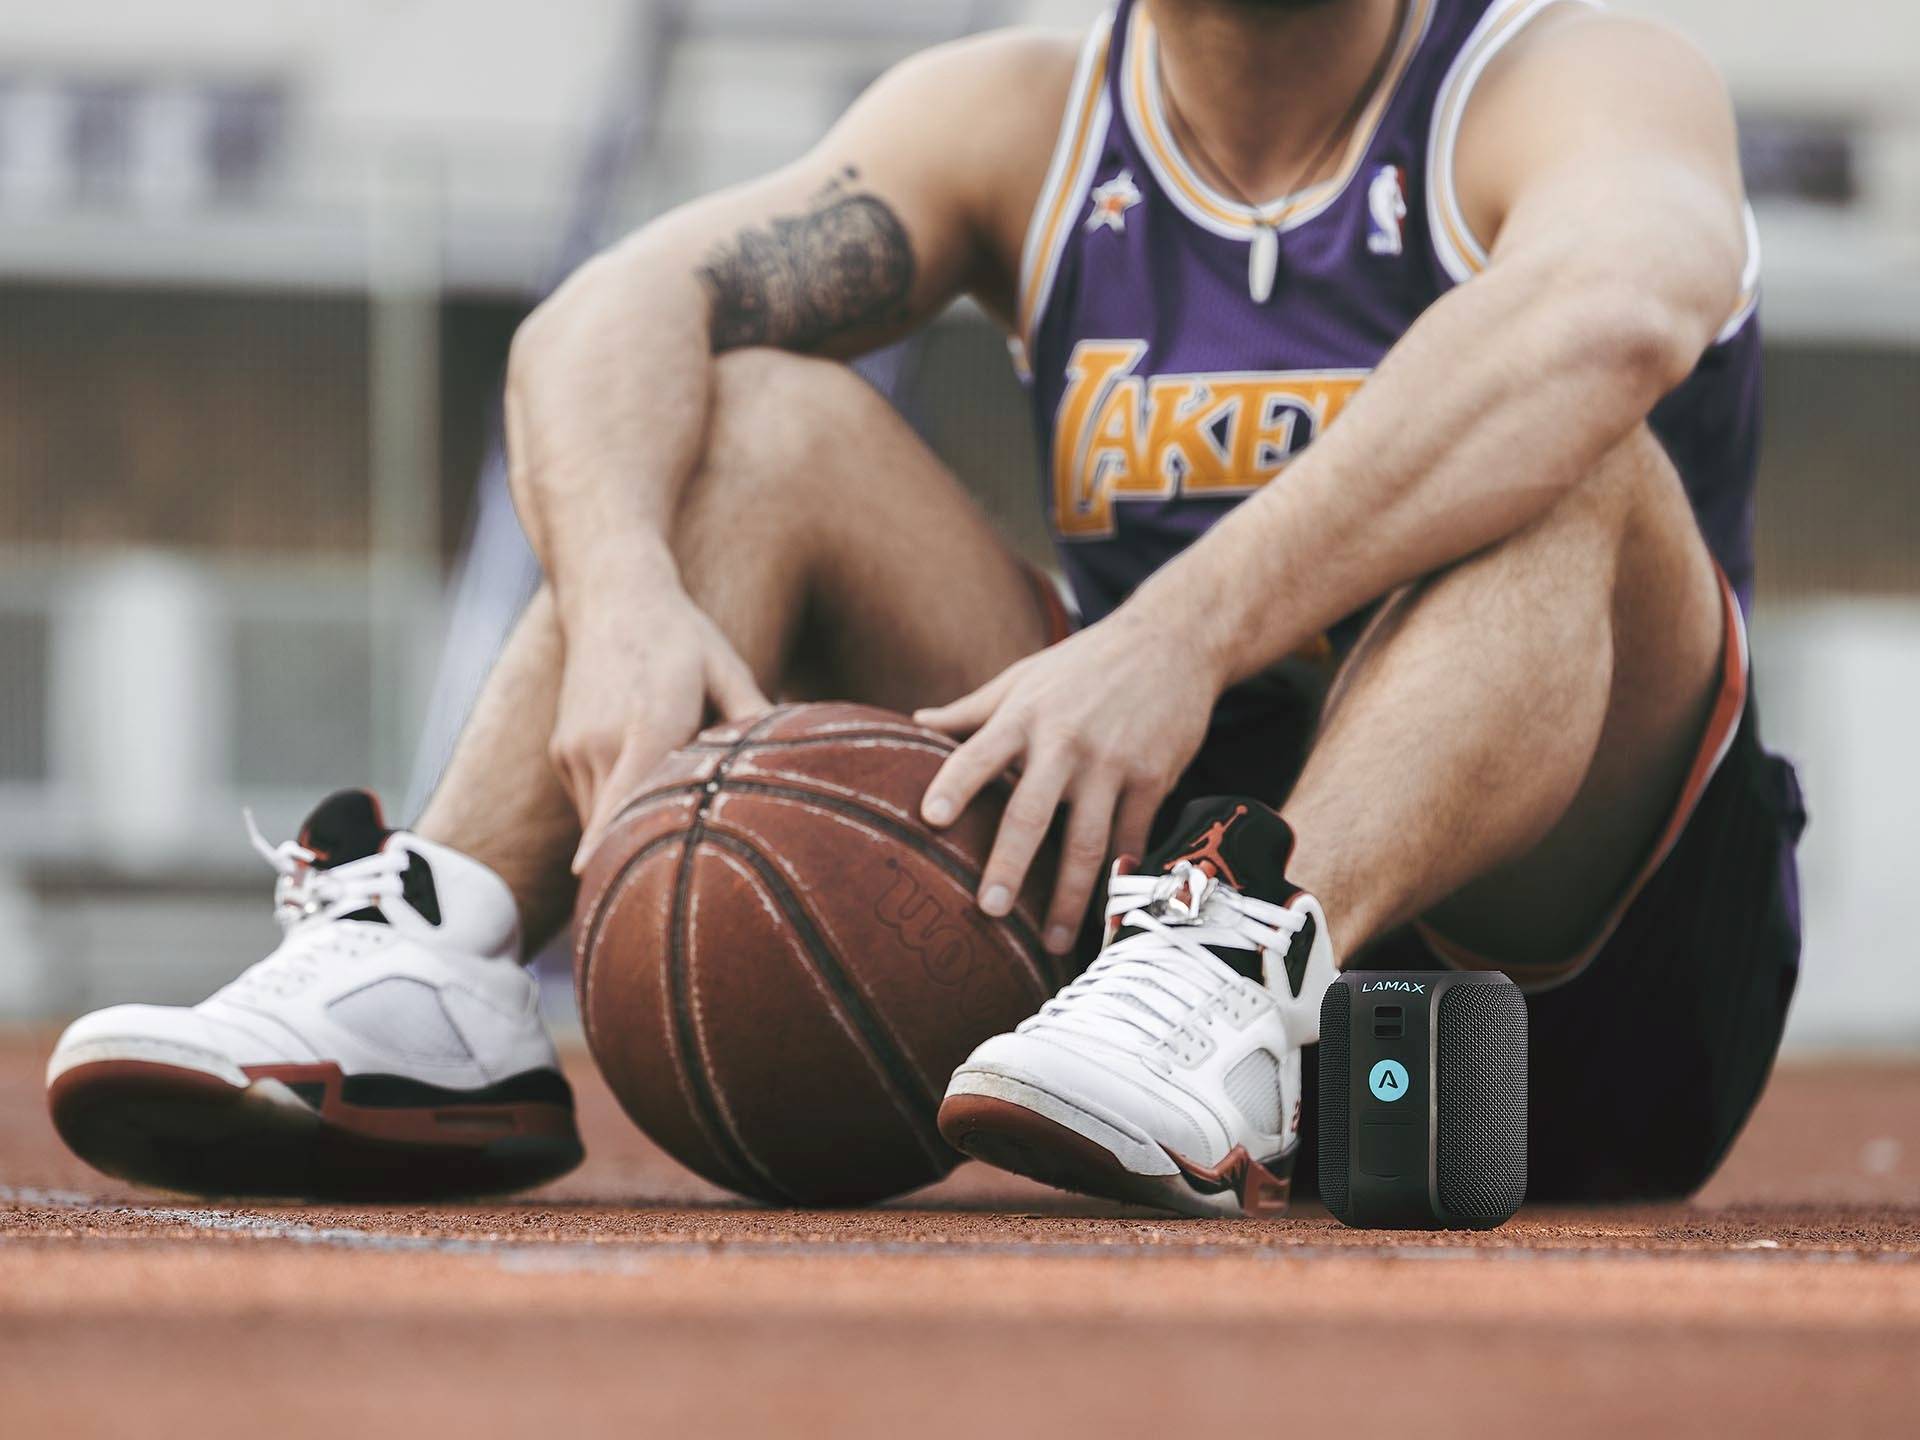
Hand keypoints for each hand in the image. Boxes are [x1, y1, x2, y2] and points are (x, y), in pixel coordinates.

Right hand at [552, 589, 768, 869]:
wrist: (611, 595)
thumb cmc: (681, 636)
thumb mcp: (725, 669)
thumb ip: (753, 718)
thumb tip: (790, 761)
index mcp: (648, 724)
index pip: (629, 805)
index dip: (623, 854)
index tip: (623, 893)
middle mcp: (601, 742)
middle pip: (616, 826)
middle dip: (641, 856)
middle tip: (670, 895)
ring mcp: (573, 748)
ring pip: (597, 821)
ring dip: (627, 833)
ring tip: (666, 836)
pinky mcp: (561, 750)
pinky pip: (589, 801)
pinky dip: (614, 810)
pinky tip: (644, 790)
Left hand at [915, 607, 1223, 956]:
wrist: (1173, 640)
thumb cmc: (1086, 662)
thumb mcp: (1025, 676)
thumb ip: (971, 708)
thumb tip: (912, 723)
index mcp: (1025, 715)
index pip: (979, 753)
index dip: (955, 785)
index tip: (930, 819)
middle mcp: (1066, 741)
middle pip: (1032, 810)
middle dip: (1010, 862)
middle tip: (988, 910)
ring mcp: (1112, 763)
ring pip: (1088, 840)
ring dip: (1069, 895)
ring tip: (1049, 941)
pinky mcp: (1153, 778)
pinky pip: (1133, 838)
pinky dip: (1121, 878)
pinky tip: (1110, 915)